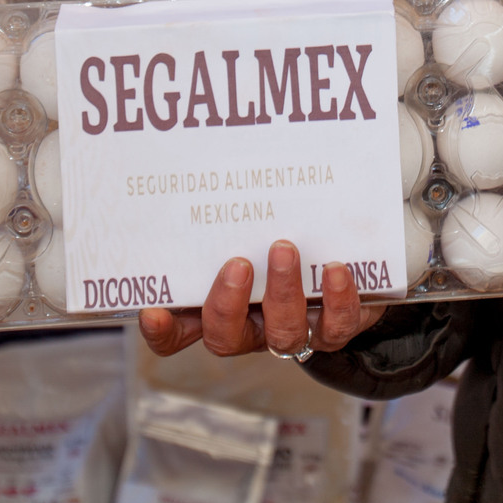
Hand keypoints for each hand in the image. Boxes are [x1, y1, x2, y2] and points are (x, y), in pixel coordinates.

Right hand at [137, 239, 384, 359]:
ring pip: (282, 332)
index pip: (178, 333)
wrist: (349, 267)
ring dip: (282, 292)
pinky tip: (334, 268)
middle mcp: (253, 327)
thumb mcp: (250, 231)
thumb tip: (203, 164)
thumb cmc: (283, 241)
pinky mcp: (336, 327)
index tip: (152, 312)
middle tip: (237, 263)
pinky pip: (335, 325)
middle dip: (227, 304)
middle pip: (225, 338)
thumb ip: (226, 215)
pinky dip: (337, 298)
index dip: (163, 331)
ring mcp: (294, 331)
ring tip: (285, 250)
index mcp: (221, 307)